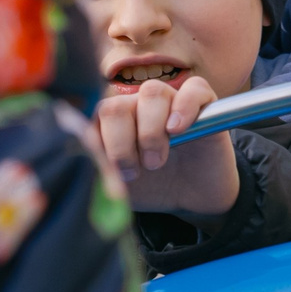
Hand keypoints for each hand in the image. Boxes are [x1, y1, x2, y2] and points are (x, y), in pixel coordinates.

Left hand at [93, 77, 238, 218]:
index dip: (101, 145)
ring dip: (150, 132)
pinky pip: (194, 89)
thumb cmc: (152, 188)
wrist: (190, 202)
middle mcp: (139, 106)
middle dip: (121, 143)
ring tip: (156, 161)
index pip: (95, 117)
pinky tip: (178, 130)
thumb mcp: (118, 185)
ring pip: (152, 92)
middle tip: (135, 170)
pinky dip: (184, 107)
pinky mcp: (205, 106)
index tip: (114, 174)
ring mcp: (171, 102)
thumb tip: (86, 156)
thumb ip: (99, 169)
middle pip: (118, 105)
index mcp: (114, 121)